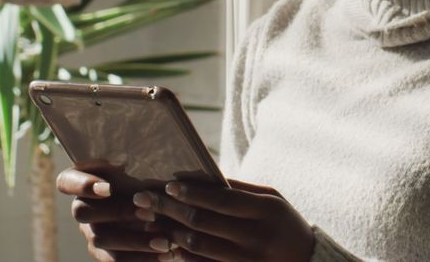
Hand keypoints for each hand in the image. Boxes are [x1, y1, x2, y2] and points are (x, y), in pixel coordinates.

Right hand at [57, 167, 175, 260]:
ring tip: (164, 242)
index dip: (82, 185)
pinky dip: (141, 258)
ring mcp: (89, 232)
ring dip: (135, 241)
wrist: (157, 209)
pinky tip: (165, 255)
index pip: (66, 182)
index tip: (108, 188)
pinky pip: (115, 260)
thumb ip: (135, 172)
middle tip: (149, 214)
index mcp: (82, 181)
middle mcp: (81, 207)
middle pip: (83, 212)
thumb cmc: (146, 182)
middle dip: (117, 213)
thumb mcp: (141, 173)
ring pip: (101, 239)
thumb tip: (132, 169)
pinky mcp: (102, 253)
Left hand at [132, 179, 315, 261]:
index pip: (221, 200)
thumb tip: (202, 175)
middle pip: (203, 222)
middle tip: (143, 200)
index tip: (168, 185)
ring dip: (170, 234)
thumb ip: (239, 189)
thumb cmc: (285, 224)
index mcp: (266, 211)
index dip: (192, 193)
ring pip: (198, 248)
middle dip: (169, 210)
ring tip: (150, 222)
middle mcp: (256, 238)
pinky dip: (183, 257)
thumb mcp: (271, 200)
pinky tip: (167, 247)